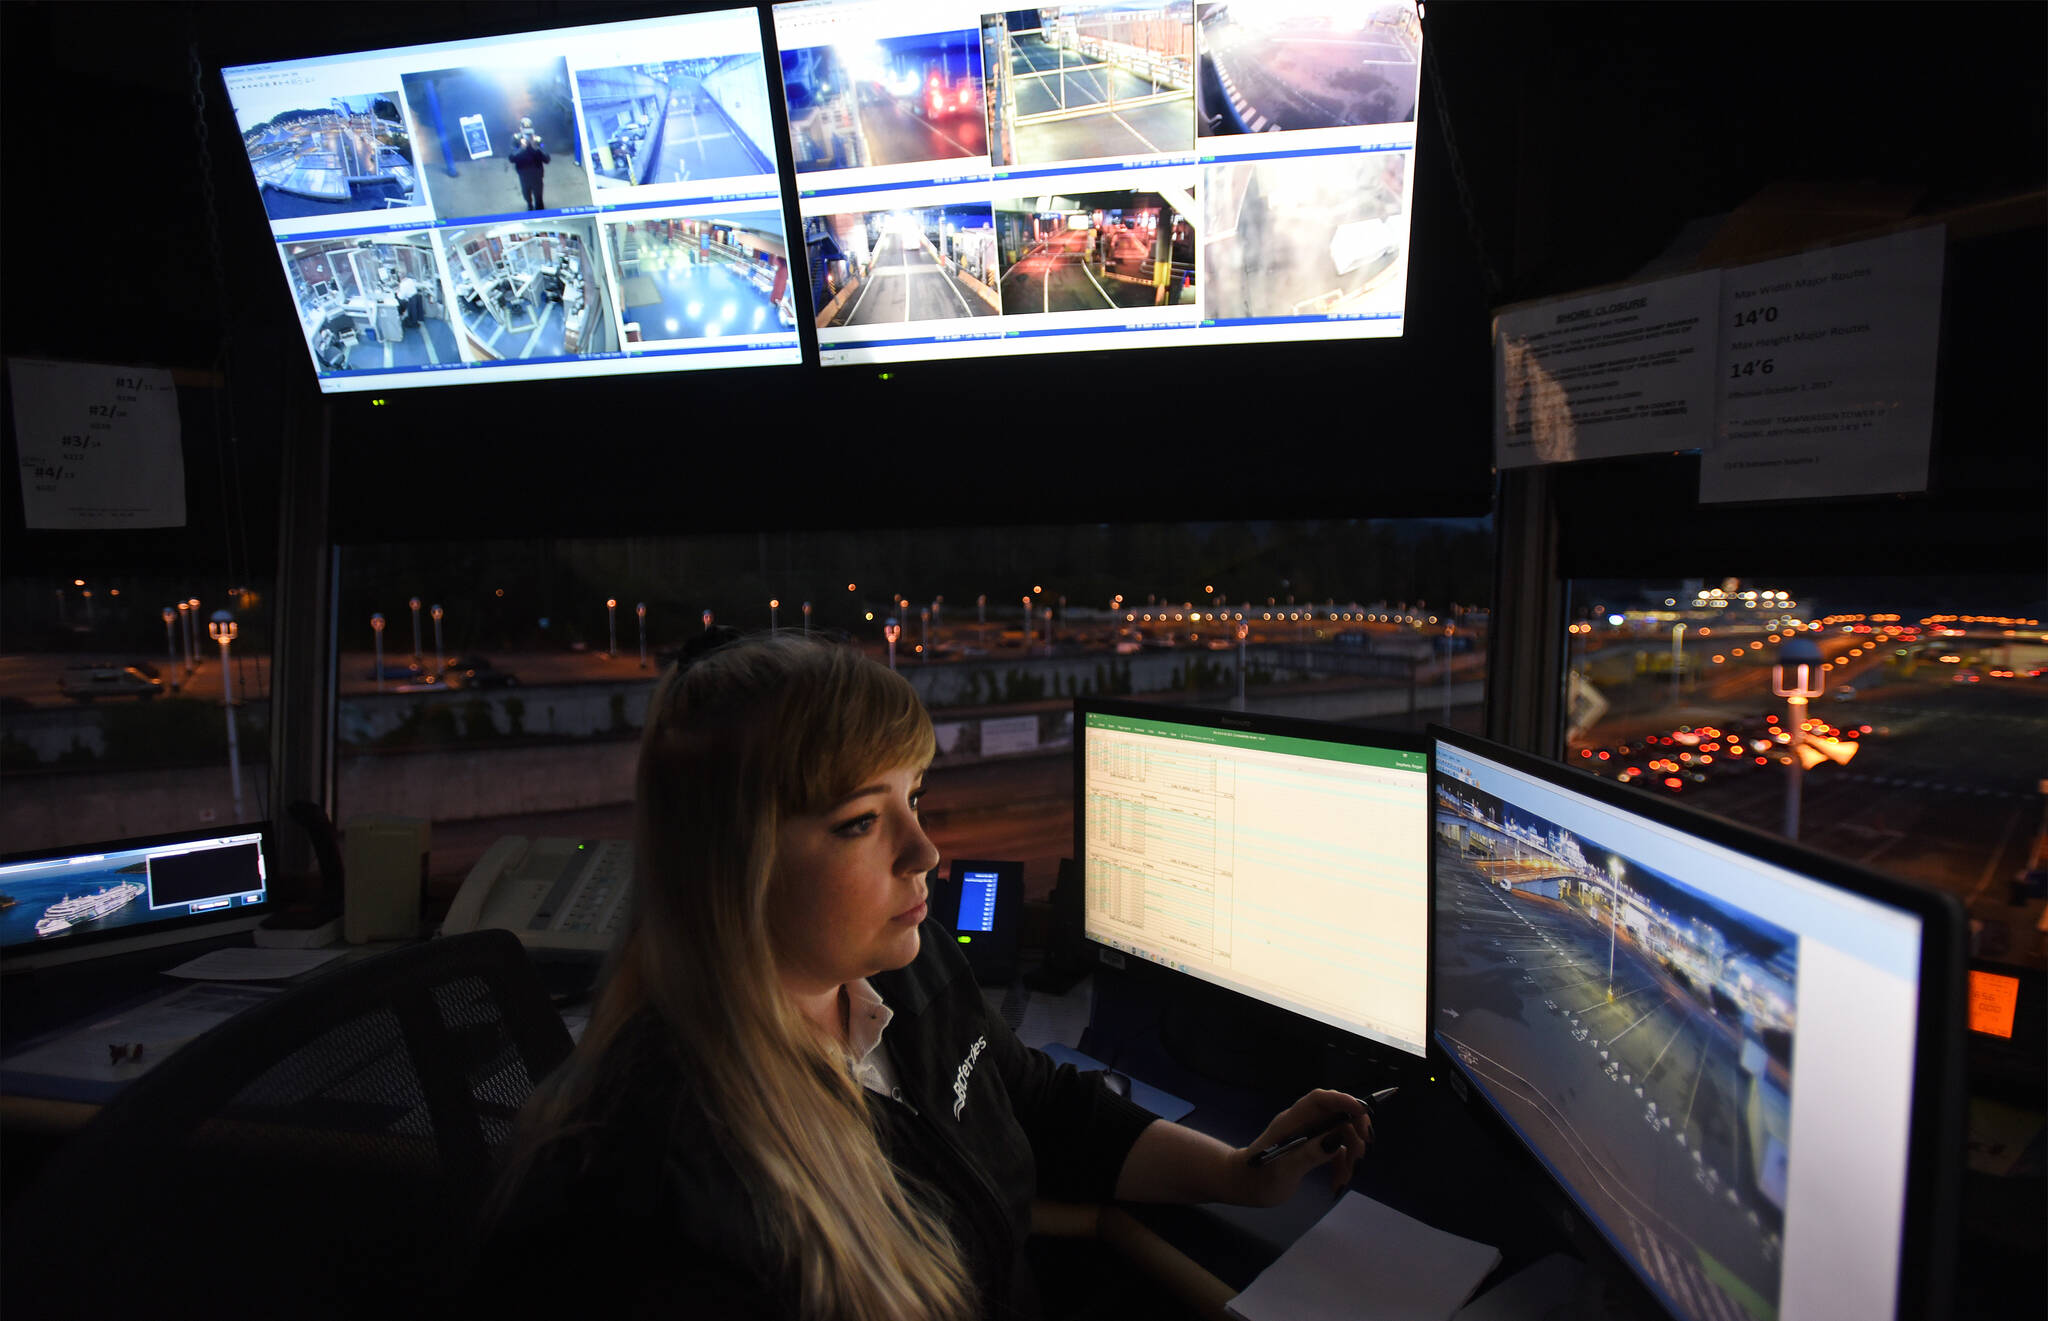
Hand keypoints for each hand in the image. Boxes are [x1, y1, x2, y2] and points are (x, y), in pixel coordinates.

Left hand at [1231, 1089, 1372, 1205]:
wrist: (1244, 1186)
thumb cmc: (1257, 1177)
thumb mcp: (1284, 1169)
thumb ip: (1308, 1154)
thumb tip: (1335, 1140)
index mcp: (1292, 1121)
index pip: (1319, 1100)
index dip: (1342, 1100)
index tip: (1363, 1112)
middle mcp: (1303, 1124)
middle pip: (1336, 1116)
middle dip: (1353, 1133)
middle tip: (1361, 1154)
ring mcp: (1309, 1136)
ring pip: (1340, 1135)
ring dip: (1349, 1155)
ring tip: (1344, 1179)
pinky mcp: (1313, 1149)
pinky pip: (1336, 1151)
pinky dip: (1341, 1166)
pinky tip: (1337, 1183)